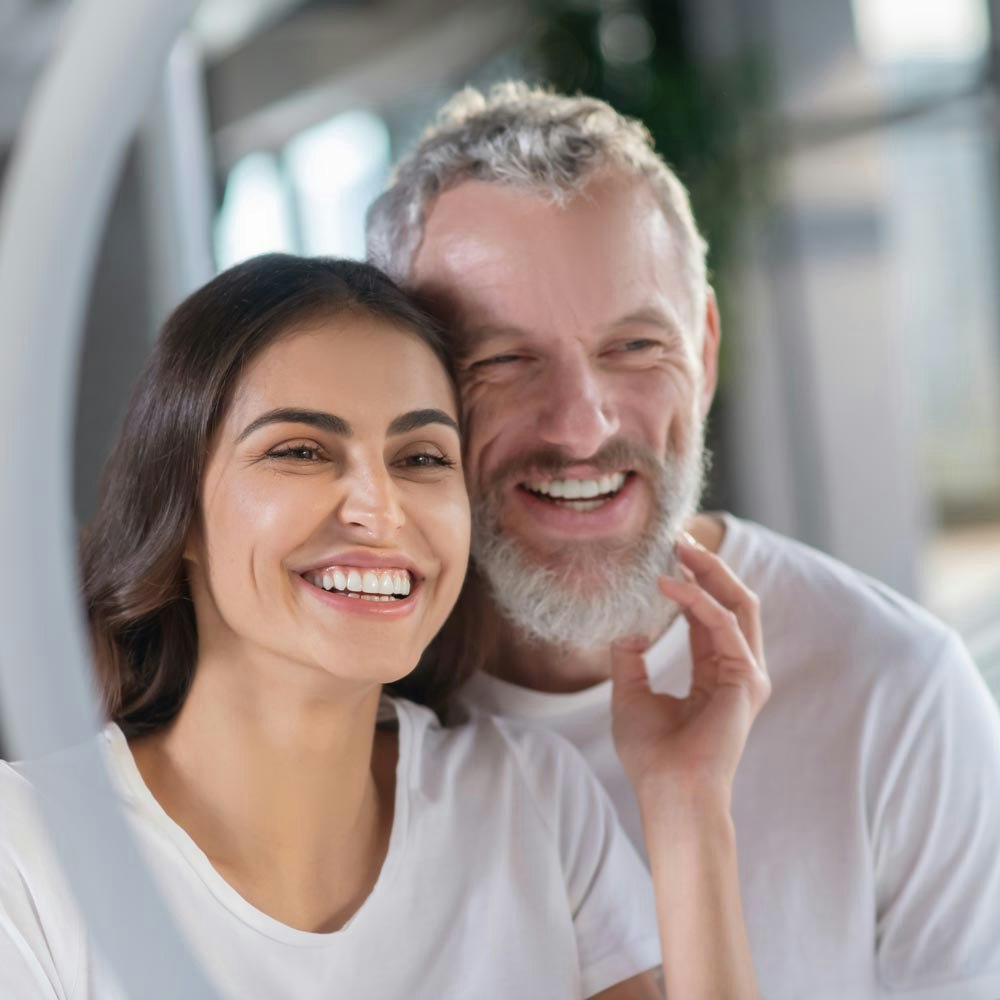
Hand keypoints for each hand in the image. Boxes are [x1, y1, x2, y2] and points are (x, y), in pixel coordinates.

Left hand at [611, 535, 770, 807]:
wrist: (669, 794)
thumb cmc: (652, 755)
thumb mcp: (631, 694)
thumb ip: (630, 657)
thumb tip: (623, 625)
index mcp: (715, 674)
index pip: (708, 615)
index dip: (691, 581)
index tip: (666, 553)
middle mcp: (738, 670)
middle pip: (732, 601)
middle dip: (708, 565)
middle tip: (678, 535)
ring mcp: (747, 673)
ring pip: (739, 602)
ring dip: (711, 569)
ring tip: (679, 544)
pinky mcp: (747, 677)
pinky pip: (723, 623)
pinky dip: (696, 598)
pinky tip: (667, 584)